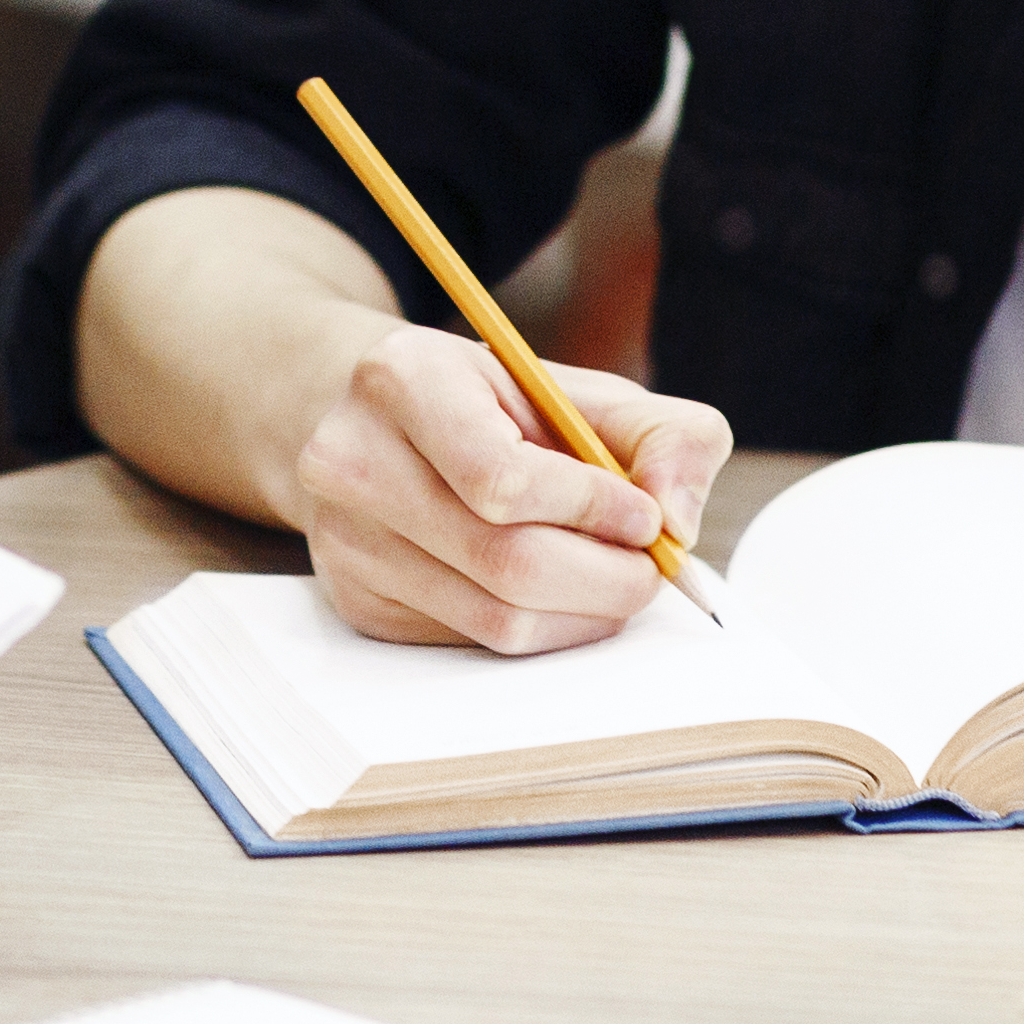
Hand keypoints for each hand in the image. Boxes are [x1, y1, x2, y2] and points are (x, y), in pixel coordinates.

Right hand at [280, 322, 731, 654]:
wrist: (373, 419)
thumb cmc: (490, 403)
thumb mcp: (578, 387)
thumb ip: (662, 436)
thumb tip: (679, 525)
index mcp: (403, 380)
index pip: (502, 478)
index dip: (592, 508)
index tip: (646, 518)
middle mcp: (351, 461)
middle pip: (506, 562)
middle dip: (607, 577)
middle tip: (650, 568)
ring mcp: (345, 541)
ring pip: (496, 619)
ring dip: (583, 613)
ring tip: (613, 578)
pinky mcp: (358, 602)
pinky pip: (474, 643)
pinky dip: (541, 628)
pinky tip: (557, 591)